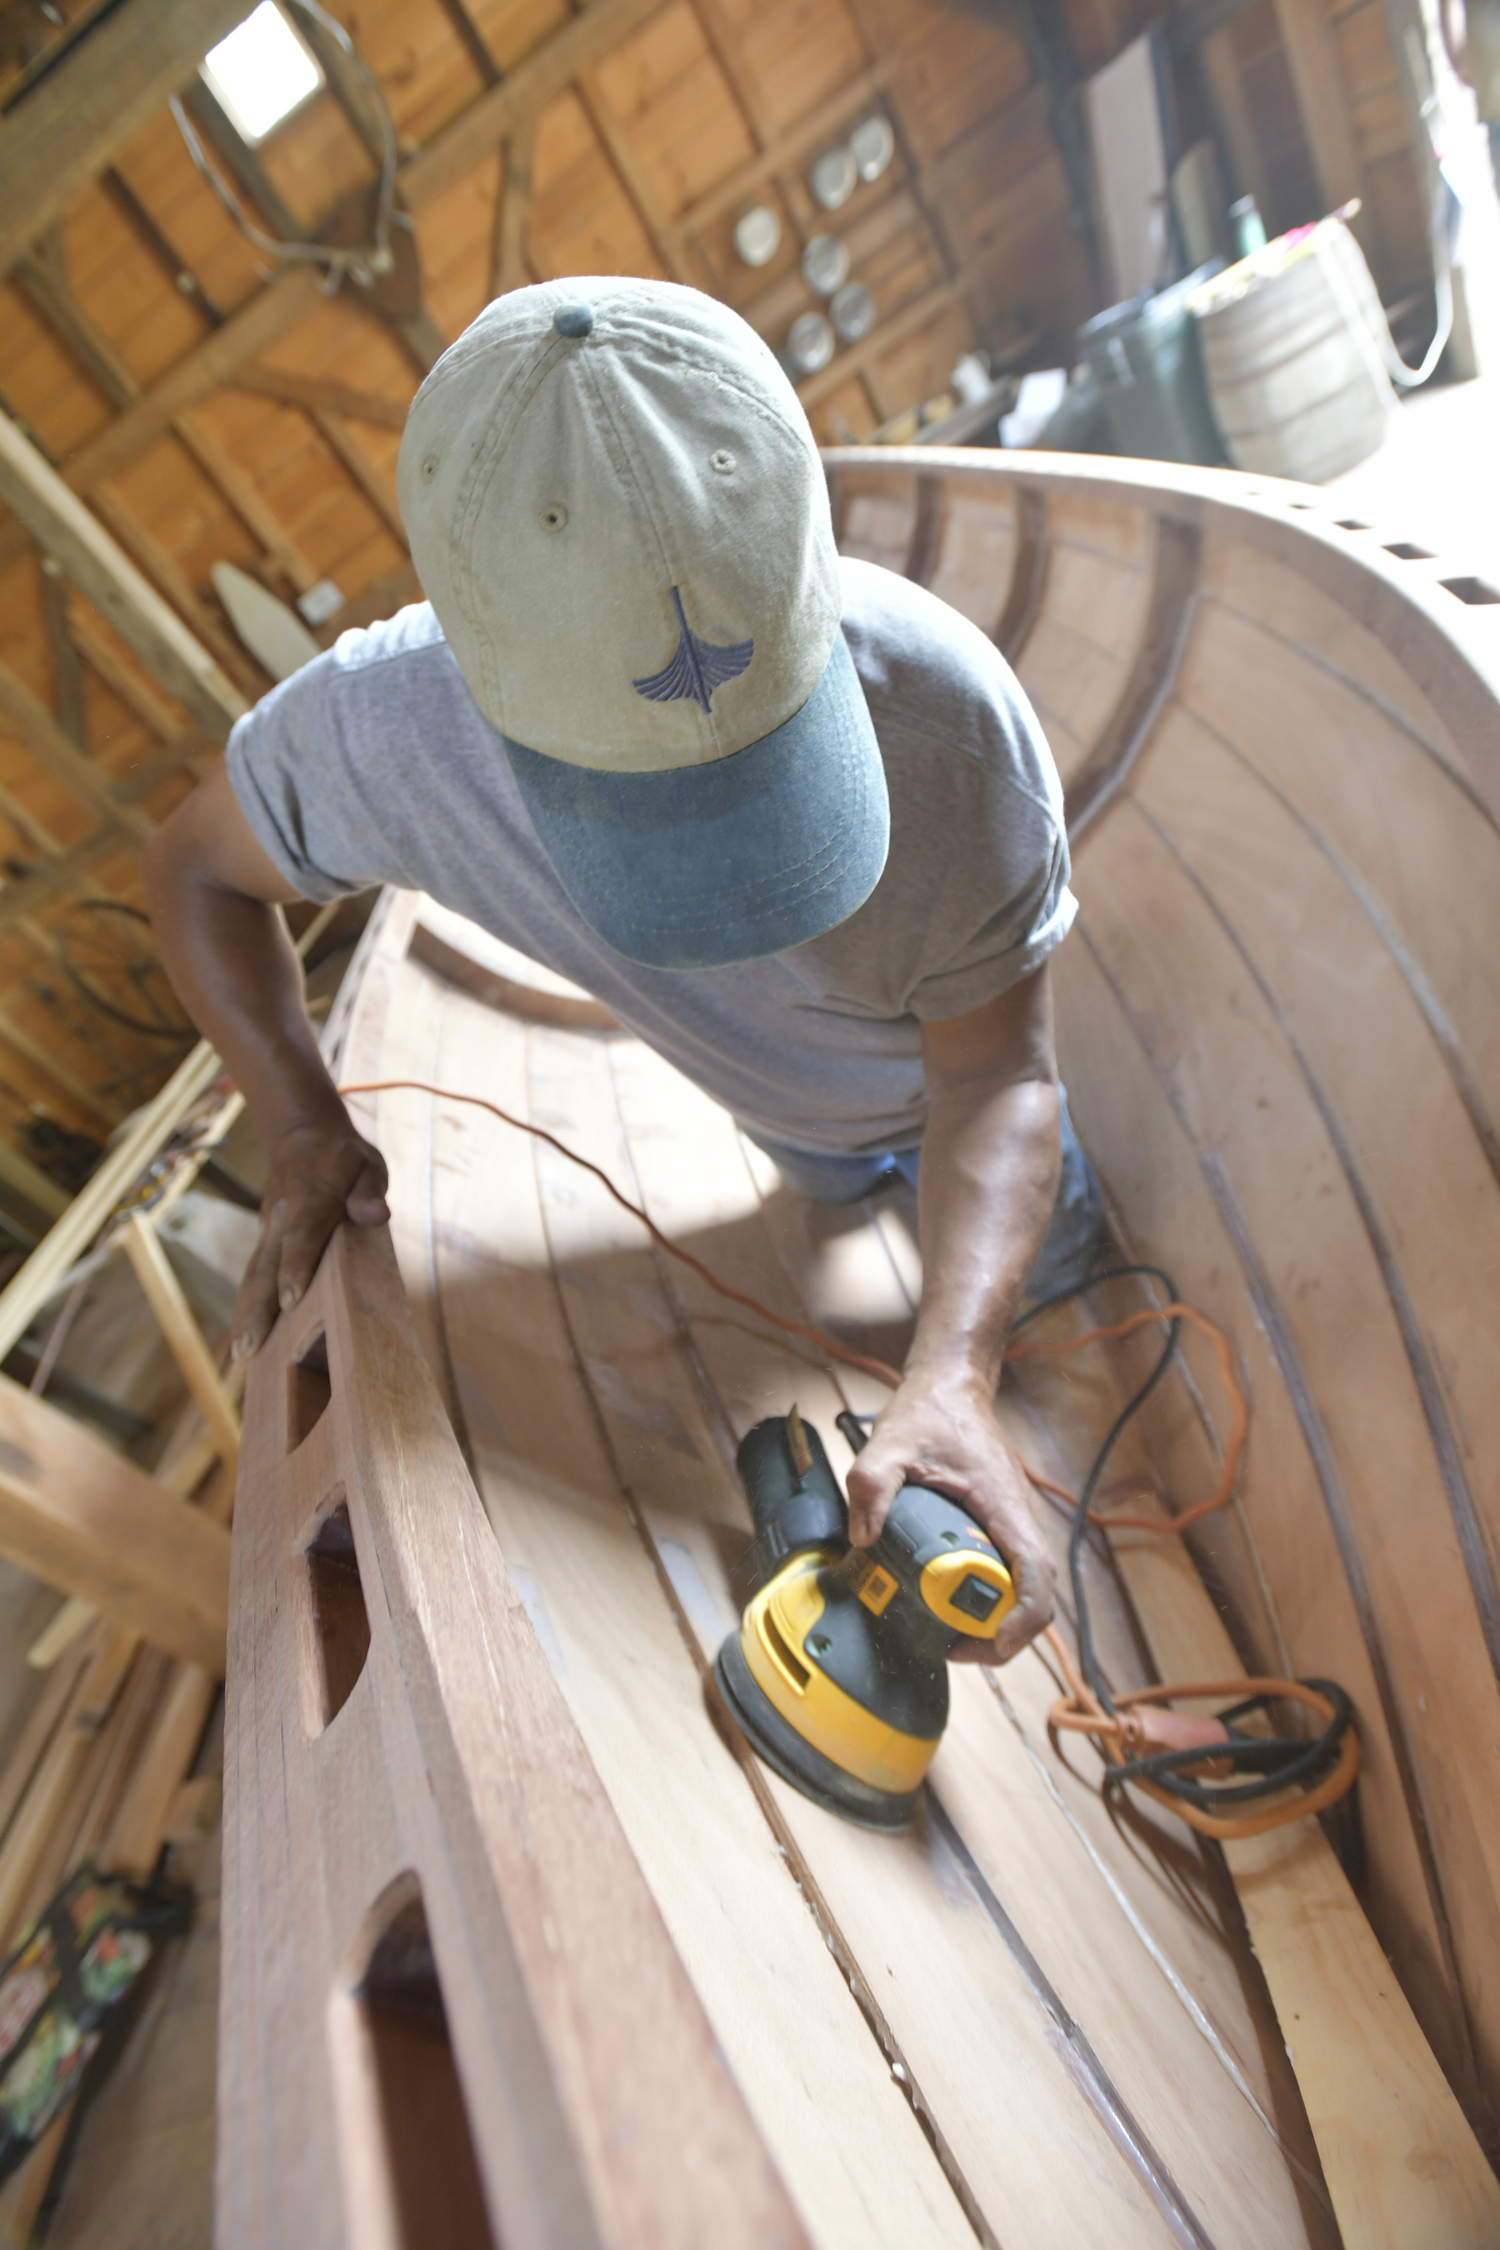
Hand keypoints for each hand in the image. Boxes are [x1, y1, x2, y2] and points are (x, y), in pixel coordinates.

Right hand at [231, 1115, 388, 1361]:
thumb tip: (375, 1213)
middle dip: (260, 1306)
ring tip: (243, 1355)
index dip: (296, 1265)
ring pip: (253, 1274)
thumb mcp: (367, 1162)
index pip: (302, 1232)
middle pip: (267, 1263)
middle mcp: (280, 1216)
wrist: (300, 1134)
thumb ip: (370, 1189)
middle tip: (253, 1346)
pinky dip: (247, 1306)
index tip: (291, 1299)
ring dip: (246, 1314)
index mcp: (310, 1195)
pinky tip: (247, 1340)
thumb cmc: (342, 1155)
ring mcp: (267, 1229)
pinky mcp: (264, 1240)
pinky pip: (253, 1275)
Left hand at [844, 1373, 1054, 1661]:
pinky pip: (1003, 1572)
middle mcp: (1015, 1519)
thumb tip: (862, 1538)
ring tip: (944, 1633)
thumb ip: (871, 1484)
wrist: (950, 1386)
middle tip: (952, 1647)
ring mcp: (1009, 1523)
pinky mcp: (997, 1525)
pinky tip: (940, 1599)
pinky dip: (982, 1596)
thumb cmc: (929, 1412)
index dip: (1024, 1618)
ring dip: (992, 1619)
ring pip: (1021, 1588)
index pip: (1036, 1574)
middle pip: (1033, 1595)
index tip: (992, 1643)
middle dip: (1001, 1633)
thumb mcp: (890, 1443)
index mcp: (1003, 1504)